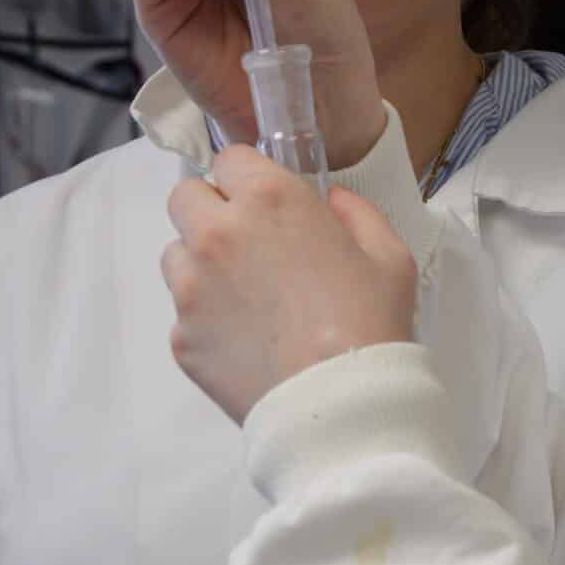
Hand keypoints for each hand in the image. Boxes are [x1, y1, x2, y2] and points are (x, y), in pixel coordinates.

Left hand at [164, 147, 418, 424]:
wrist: (339, 406)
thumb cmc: (370, 325)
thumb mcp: (389, 257)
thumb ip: (356, 213)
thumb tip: (331, 202)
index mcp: (269, 200)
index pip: (230, 158)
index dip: (248, 178)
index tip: (265, 202)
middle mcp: (217, 233)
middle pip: (185, 196)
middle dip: (212, 211)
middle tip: (248, 244)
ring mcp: (192, 287)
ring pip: (175, 254)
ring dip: (201, 264)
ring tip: (245, 298)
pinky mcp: (181, 336)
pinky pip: (184, 313)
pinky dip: (207, 320)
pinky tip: (246, 341)